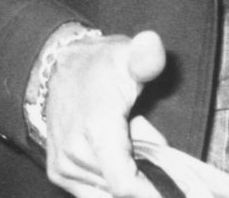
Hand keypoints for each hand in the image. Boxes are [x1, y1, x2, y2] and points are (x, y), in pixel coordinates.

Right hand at [42, 29, 166, 197]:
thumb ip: (146, 55)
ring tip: (127, 140)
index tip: (169, 187)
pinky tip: (114, 151)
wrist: (61, 68)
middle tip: (143, 138)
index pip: (124, 184)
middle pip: (122, 189)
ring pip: (108, 192)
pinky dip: (109, 180)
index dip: (150, 191)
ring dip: (125, 174)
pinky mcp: (59, 174)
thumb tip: (151, 46)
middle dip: (142, 174)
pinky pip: (93, 192)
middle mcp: (75, 154)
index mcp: (97, 129)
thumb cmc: (102, 64)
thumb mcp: (128, 53)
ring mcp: (64, 167)